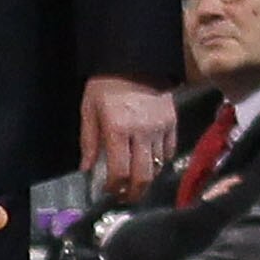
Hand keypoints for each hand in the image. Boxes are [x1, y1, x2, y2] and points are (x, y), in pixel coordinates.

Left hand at [81, 74, 174, 201]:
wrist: (135, 61)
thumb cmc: (105, 85)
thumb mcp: (89, 110)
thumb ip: (88, 142)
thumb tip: (86, 170)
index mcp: (117, 130)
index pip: (119, 170)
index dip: (114, 187)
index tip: (108, 193)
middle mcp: (142, 133)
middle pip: (143, 175)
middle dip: (134, 193)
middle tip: (125, 199)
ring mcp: (161, 129)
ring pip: (158, 166)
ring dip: (147, 179)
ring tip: (135, 184)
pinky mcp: (173, 124)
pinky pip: (170, 152)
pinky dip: (161, 163)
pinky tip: (150, 165)